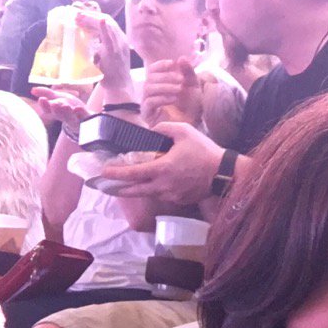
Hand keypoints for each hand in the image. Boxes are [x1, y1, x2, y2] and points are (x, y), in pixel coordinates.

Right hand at [30, 86, 89, 137]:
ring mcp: (77, 119)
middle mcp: (66, 117)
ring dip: (67, 112)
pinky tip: (78, 108)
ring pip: (71, 118)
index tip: (42, 99)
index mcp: (57, 112)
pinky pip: (85, 117)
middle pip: (60, 115)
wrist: (88, 118)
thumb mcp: (58, 98)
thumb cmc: (70, 107)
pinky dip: (82, 113)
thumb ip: (47, 93)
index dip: (45, 106)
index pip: (48, 110)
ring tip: (65, 106)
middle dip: (56, 110)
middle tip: (54, 104)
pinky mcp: (88, 119)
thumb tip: (33, 90)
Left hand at [75, 9, 131, 91]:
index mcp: (119, 40)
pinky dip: (104, 27)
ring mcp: (119, 45)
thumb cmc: (110, 74)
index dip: (94, 16)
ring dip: (92, 19)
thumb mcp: (105, 56)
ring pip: (108, 25)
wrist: (120, 87)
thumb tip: (85, 40)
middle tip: (76, 15)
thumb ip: (99, 47)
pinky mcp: (115, 52)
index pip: (107, 22)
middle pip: (107, 20)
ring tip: (78, 18)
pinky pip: (110, 37)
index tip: (81, 16)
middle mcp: (121, 40)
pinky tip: (100, 21)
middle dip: (91, 15)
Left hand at [100, 121, 222, 203]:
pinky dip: (156, 190)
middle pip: (134, 191)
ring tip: (128, 185)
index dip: (115, 173)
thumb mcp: (184, 131)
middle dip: (118, 189)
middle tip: (107, 186)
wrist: (224, 173)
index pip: (132, 173)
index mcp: (162, 168)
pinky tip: (156, 185)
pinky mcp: (180, 200)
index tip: (103, 172)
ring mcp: (172, 195)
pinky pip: (163, 195)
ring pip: (148, 194)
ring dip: (136, 190)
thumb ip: (163, 127)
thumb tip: (152, 130)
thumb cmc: (204, 151)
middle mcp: (163, 185)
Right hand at [142, 57, 202, 126]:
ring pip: (148, 89)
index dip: (160, 65)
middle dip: (166, 76)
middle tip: (180, 79)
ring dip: (164, 86)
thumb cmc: (192, 106)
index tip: (172, 63)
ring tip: (178, 89)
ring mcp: (148, 103)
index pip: (152, 70)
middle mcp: (151, 92)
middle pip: (150, 78)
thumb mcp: (193, 86)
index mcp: (160, 83)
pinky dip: (161, 98)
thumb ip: (188, 72)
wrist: (194, 125)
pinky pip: (149, 103)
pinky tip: (173, 99)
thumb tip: (181, 58)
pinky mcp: (148, 115)